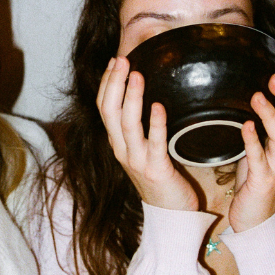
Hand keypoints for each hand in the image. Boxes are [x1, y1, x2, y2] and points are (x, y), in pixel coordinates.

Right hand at [96, 56, 198, 210]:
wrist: (171, 214)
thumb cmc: (161, 177)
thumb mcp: (143, 149)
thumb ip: (140, 126)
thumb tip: (143, 95)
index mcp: (118, 142)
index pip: (103, 107)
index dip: (107, 83)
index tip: (115, 60)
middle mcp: (122, 150)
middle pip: (109, 112)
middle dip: (114, 83)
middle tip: (123, 60)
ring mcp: (137, 160)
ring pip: (127, 124)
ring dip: (131, 98)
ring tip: (137, 75)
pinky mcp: (156, 170)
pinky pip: (154, 143)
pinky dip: (155, 124)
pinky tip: (158, 107)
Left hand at [228, 58, 274, 231]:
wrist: (254, 219)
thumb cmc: (255, 179)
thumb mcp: (260, 146)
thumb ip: (261, 124)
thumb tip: (251, 93)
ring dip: (271, 114)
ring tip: (257, 96)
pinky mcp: (263, 180)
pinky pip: (259, 158)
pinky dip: (252, 140)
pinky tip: (245, 126)